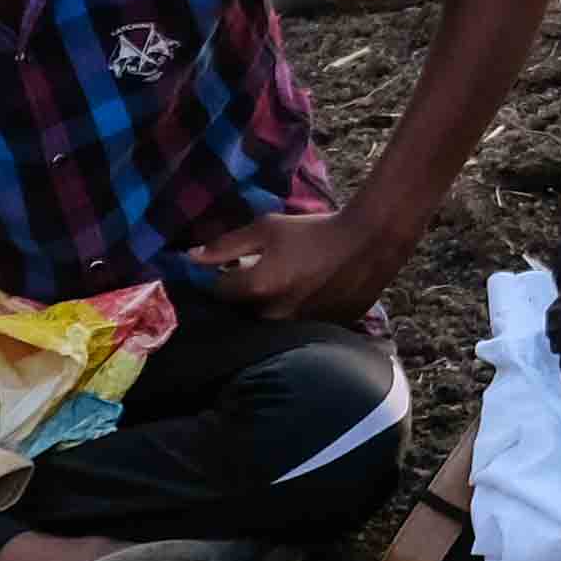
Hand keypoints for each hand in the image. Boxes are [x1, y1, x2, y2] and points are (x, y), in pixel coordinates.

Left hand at [203, 206, 405, 326]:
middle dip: (243, 298)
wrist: (369, 243)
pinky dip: (292, 316)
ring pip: (267, 325)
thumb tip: (191, 258)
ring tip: (281, 290)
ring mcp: (296, 328)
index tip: (228, 268)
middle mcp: (272, 316)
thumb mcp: (268, 228)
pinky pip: (293, 329)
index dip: (219, 278)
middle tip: (256, 279)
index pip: (218, 291)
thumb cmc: (315, 231)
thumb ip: (226, 244)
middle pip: (241, 314)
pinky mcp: (319, 332)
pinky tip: (303, 299)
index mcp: (256, 288)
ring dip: (267, 311)